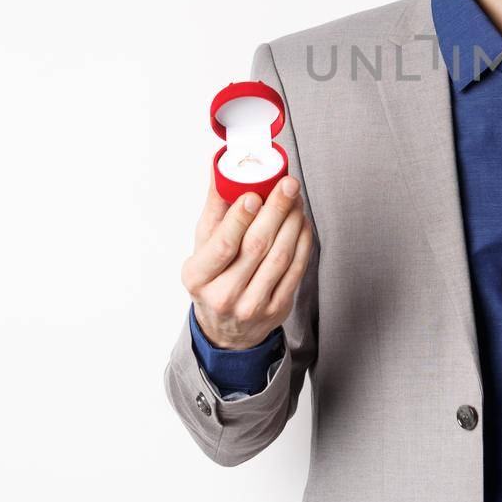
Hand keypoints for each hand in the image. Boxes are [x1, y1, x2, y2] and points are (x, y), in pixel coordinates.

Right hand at [184, 169, 313, 349]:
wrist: (227, 331)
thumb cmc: (213, 279)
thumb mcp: (202, 248)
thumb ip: (214, 211)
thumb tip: (221, 170)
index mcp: (198, 278)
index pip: (221, 246)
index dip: (239, 219)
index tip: (253, 194)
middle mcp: (223, 295)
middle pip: (256, 247)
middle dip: (275, 211)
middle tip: (287, 185)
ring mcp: (253, 304)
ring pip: (280, 256)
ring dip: (292, 222)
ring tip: (295, 199)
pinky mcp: (278, 308)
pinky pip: (296, 269)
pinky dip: (302, 241)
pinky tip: (301, 222)